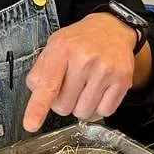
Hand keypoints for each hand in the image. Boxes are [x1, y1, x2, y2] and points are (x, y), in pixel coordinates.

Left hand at [22, 13, 136, 131]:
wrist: (112, 29)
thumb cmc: (81, 40)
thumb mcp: (54, 46)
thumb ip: (41, 71)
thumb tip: (37, 94)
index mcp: (63, 48)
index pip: (48, 85)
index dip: (38, 108)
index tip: (31, 124)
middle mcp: (85, 59)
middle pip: (64, 106)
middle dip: (63, 102)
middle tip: (70, 85)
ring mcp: (106, 70)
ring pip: (84, 112)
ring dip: (81, 105)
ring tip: (85, 86)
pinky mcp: (122, 80)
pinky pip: (104, 111)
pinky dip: (99, 106)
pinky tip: (99, 89)